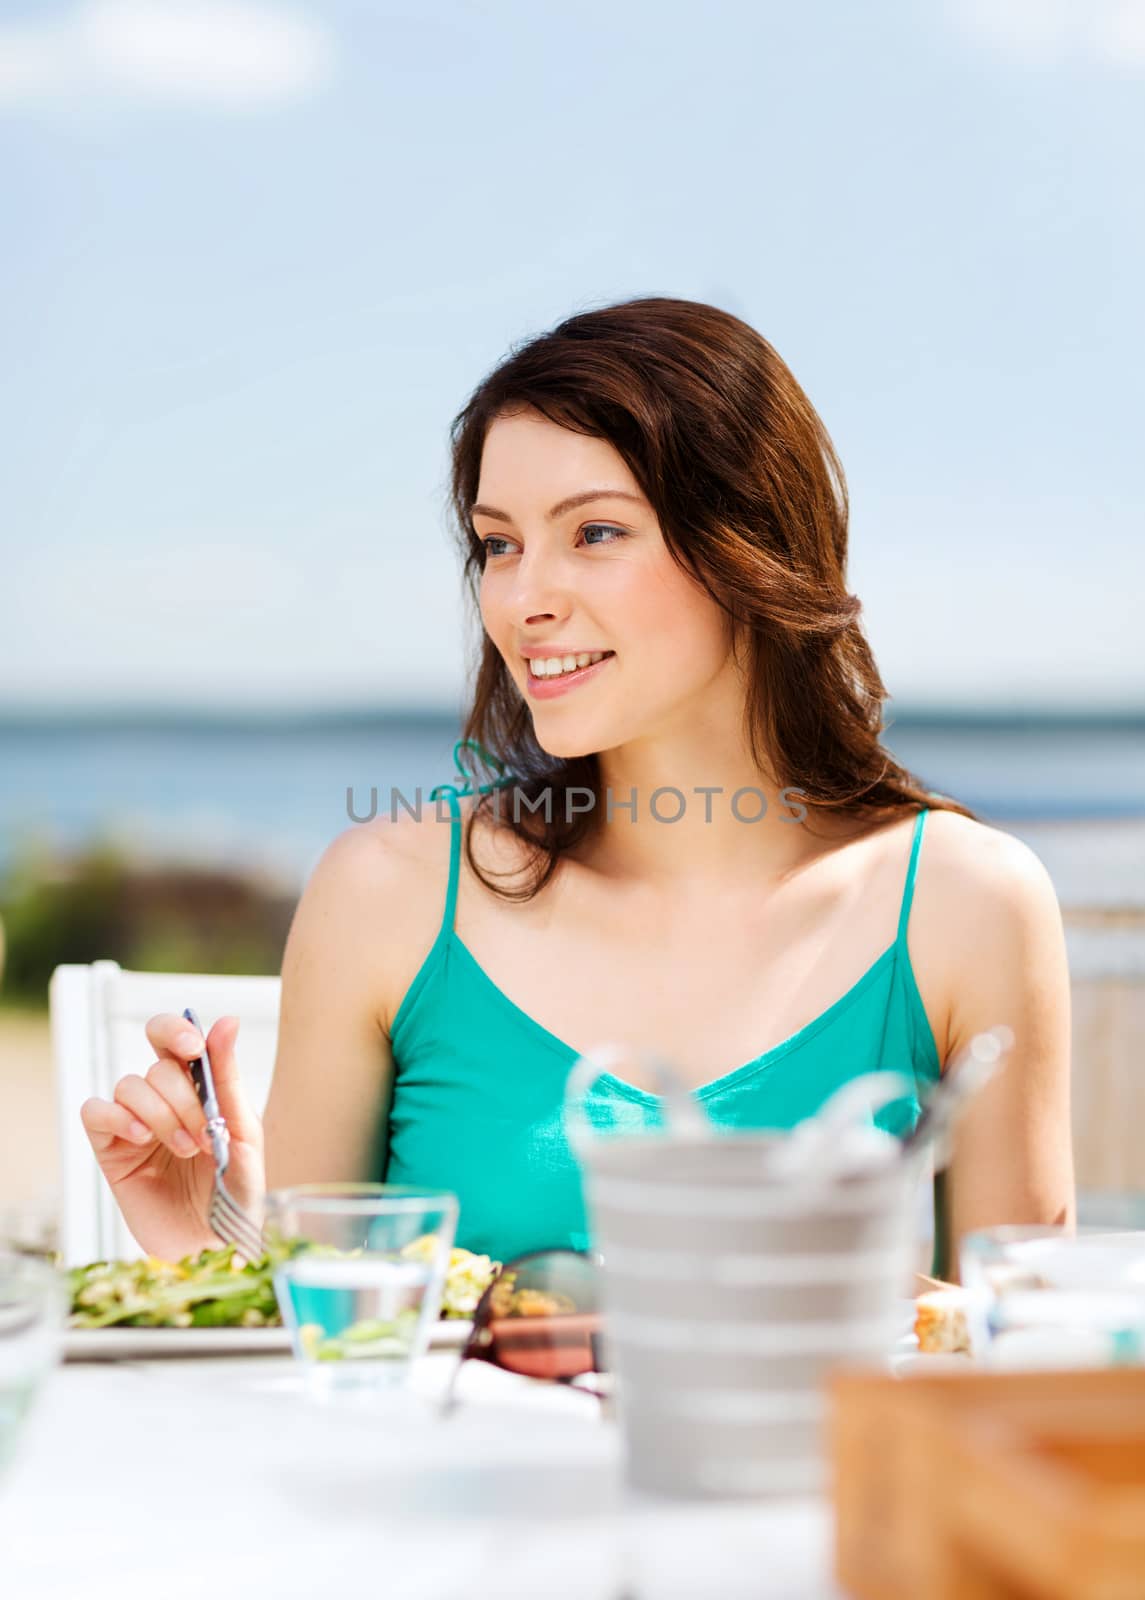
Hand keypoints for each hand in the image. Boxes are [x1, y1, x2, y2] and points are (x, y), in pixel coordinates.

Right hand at [79, 1014, 265, 1262]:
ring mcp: (133, 1123)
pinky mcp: (111, 1150)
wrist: (214, 1245)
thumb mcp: (243, 1131)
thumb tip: (227, 1021)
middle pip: (157, 1065)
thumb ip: (228, 1077)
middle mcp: (162, 1100)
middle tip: (205, 1134)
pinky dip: (117, 1118)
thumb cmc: (234, 1192)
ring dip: (162, 1115)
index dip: (176, 1030)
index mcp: (196, 1087)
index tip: (195, 1049)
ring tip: (185, 1150)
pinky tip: (141, 1139)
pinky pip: (95, 1112)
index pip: (171, 1036)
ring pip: (130, 1086)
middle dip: (184, 1097)